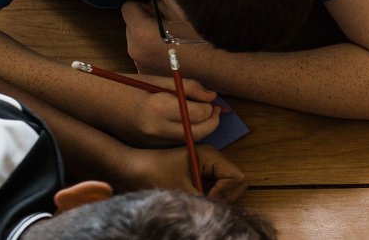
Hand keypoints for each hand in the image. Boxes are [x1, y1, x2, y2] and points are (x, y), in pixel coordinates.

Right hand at [111, 73, 221, 146]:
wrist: (94, 103)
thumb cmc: (125, 86)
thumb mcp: (156, 80)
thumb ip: (187, 87)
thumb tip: (212, 96)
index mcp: (159, 107)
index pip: (199, 113)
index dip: (211, 108)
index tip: (213, 101)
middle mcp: (156, 129)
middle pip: (199, 133)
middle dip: (212, 122)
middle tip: (215, 111)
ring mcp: (151, 142)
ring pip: (189, 140)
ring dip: (200, 129)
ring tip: (201, 114)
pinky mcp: (148, 148)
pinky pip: (175, 143)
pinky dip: (184, 134)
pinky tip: (183, 122)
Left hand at [122, 1, 204, 74]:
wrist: (217, 68)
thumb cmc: (202, 38)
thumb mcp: (182, 12)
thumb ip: (161, 5)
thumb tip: (153, 4)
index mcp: (141, 31)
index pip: (128, 8)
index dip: (143, 7)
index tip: (158, 12)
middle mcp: (135, 50)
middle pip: (131, 27)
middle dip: (145, 25)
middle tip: (167, 28)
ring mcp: (140, 65)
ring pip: (138, 43)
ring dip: (149, 40)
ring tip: (172, 44)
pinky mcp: (148, 76)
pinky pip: (145, 57)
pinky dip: (154, 55)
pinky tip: (173, 57)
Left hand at [125, 145, 247, 202]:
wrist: (131, 167)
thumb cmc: (153, 173)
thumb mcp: (180, 189)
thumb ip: (203, 200)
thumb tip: (217, 212)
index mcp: (210, 156)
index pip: (237, 177)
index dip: (225, 192)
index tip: (206, 199)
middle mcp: (212, 159)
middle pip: (236, 182)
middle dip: (226, 196)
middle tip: (206, 204)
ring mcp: (207, 167)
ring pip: (227, 187)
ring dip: (217, 198)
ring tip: (198, 201)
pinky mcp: (200, 174)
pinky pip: (216, 188)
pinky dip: (209, 197)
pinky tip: (194, 198)